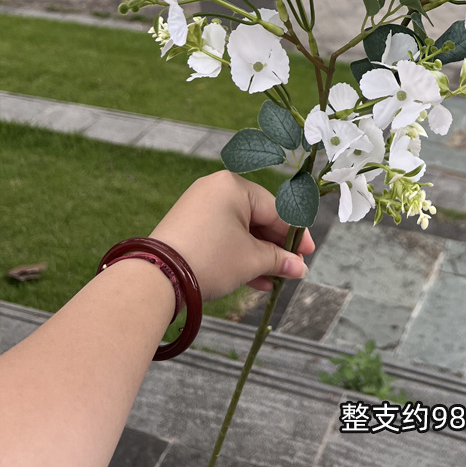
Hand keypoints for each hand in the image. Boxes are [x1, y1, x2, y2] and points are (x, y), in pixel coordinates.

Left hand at [149, 171, 314, 300]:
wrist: (156, 278)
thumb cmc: (210, 259)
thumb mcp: (251, 259)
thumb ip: (279, 260)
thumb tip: (299, 268)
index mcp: (234, 186)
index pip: (275, 209)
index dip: (295, 234)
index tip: (308, 254)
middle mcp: (216, 189)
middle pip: (258, 218)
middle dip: (276, 248)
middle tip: (292, 269)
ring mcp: (200, 207)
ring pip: (240, 231)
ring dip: (259, 256)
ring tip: (275, 280)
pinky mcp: (188, 226)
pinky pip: (223, 236)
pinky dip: (238, 255)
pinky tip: (255, 280)